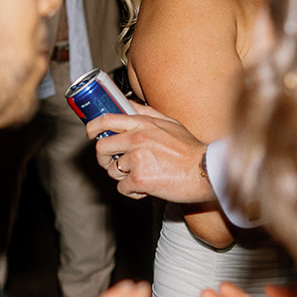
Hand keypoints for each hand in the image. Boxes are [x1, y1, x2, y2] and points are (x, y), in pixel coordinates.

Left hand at [89, 103, 214, 202]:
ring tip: (140, 176)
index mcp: (143, 124)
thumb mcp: (170, 123)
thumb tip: (128, 105)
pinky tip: (147, 188)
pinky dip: (133, 191)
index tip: (90, 134)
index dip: (92, 127)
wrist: (205, 171)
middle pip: (102, 148)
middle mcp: (137, 138)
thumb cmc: (190, 150)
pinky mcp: (139, 178)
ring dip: (122, 177)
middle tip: (114, 164)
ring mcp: (136, 158)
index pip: (106, 120)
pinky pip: (123, 188)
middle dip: (104, 159)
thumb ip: (148, 113)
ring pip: (112, 170)